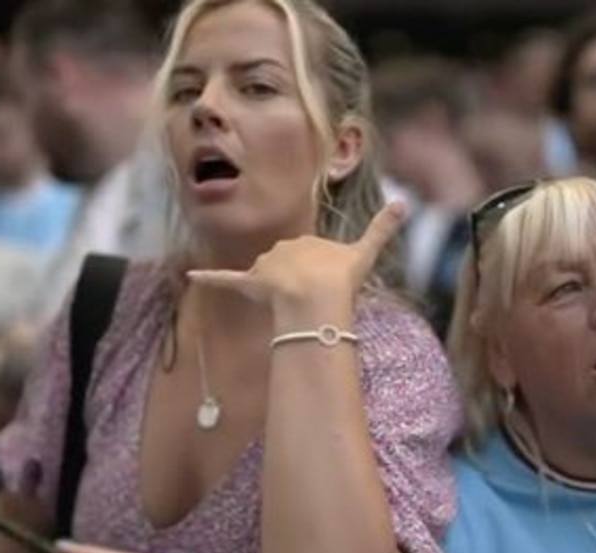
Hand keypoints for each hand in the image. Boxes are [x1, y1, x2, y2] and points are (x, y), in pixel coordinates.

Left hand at [186, 202, 406, 309]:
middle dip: (299, 285)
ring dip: (277, 293)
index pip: (312, 256)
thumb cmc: (341, 279)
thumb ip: (382, 229)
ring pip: (268, 280)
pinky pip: (223, 278)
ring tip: (294, 308)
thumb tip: (405, 202)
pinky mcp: (247, 283)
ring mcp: (264, 266)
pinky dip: (207, 277)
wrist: (316, 297)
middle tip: (315, 301)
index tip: (330, 287)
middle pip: (289, 268)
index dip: (321, 275)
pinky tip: (190, 277)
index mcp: (307, 240)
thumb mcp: (366, 253)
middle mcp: (283, 247)